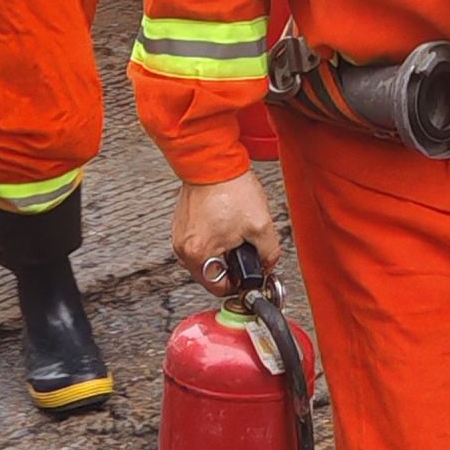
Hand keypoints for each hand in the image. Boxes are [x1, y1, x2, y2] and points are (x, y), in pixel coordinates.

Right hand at [171, 169, 280, 291]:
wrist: (213, 161)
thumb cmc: (230, 188)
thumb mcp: (261, 226)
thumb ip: (269, 254)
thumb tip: (268, 265)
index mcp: (198, 254)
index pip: (219, 288)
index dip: (239, 283)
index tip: (250, 275)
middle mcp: (183, 248)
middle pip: (211, 273)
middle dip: (231, 264)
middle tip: (245, 248)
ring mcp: (180, 234)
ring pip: (206, 256)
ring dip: (222, 250)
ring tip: (235, 232)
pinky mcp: (181, 223)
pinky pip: (200, 240)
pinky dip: (214, 237)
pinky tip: (225, 222)